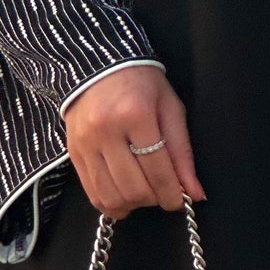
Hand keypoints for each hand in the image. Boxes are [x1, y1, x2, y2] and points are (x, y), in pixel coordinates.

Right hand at [63, 65, 205, 218]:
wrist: (99, 65)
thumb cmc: (142, 84)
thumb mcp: (170, 109)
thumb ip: (182, 153)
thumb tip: (195, 194)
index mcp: (136, 115)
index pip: (157, 170)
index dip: (171, 194)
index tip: (180, 201)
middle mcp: (106, 131)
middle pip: (134, 189)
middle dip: (154, 199)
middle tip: (162, 192)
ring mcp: (85, 143)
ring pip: (111, 197)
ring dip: (133, 205)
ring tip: (143, 194)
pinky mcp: (73, 152)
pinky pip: (92, 193)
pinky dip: (111, 204)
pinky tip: (124, 198)